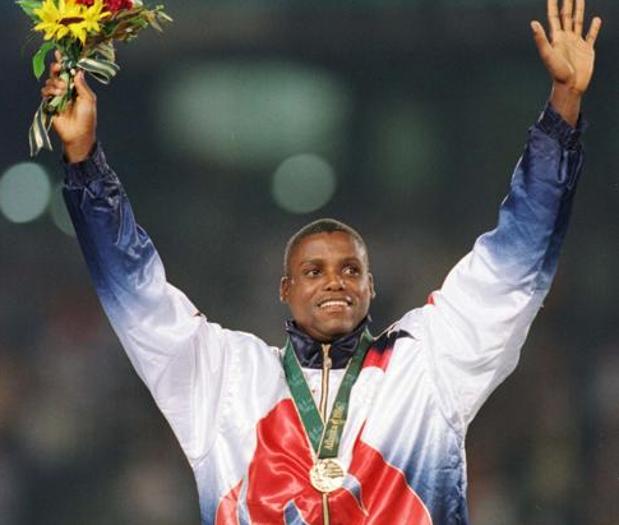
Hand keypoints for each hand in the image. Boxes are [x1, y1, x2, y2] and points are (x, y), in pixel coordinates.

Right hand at [41, 51, 96, 162]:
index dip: (64, 63)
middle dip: (57, 69)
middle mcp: (67, 90)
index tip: (60, 53)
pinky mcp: (50, 103)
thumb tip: (78, 71)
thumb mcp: (89, 100)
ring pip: (50, 81)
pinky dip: (49, 91)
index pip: (69, 72)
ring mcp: (58, 96)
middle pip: (57, 73)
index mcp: (77, 87)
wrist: (78, 134)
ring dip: (55, 83)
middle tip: (58, 68)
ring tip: (63, 91)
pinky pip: (45, 91)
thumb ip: (83, 85)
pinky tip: (56, 95)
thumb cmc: (87, 118)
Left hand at [531, 0, 601, 124]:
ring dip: (579, 10)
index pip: (554, 16)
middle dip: (567, 2)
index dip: (553, 4)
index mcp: (556, 38)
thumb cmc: (557, 73)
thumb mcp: (548, 54)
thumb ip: (541, 39)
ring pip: (578, 22)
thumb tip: (533, 23)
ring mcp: (576, 43)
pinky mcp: (587, 50)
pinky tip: (596, 19)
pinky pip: (591, 35)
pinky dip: (594, 27)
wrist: (570, 86)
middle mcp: (566, 38)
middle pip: (566, 15)